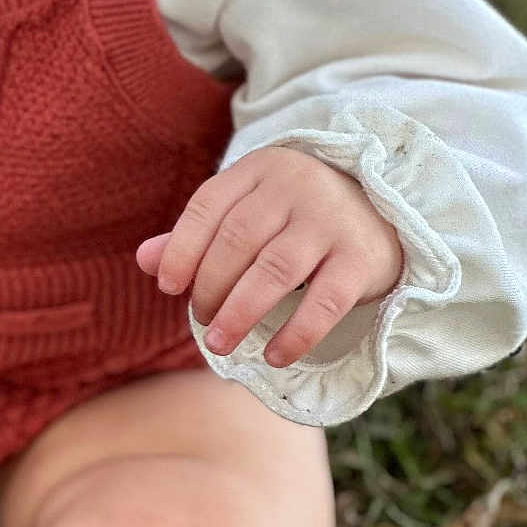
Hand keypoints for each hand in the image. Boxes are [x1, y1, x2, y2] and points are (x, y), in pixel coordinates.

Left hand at [136, 146, 403, 368]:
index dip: (180, 248)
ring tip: (218, 345)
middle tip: (200, 321)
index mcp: (258, 170)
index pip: (207, 206)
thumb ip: (198, 235)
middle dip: (209, 287)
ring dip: (240, 313)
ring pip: (275, 270)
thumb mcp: (247, 210)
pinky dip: (296, 333)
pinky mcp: (363, 257)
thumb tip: (143, 259)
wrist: (383, 207)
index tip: (167, 286)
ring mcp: (331, 220)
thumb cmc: (295, 215)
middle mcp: (295, 188)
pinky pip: (324, 301)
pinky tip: (274, 356)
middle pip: (237, 240)